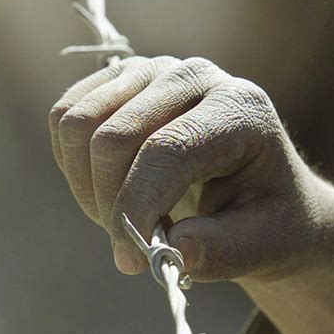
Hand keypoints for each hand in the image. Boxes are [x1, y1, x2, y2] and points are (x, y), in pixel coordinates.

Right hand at [49, 55, 317, 280]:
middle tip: (136, 246)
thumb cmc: (267, 218)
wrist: (260, 190)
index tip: (133, 261)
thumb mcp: (263, 245)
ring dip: (89, 187)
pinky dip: (77, 167)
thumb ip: (223, 252)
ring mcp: (152, 71)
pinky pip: (66, 120)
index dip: (137, 208)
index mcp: (239, 109)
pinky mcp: (120, 81)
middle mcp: (194, 76)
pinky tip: (114, 192)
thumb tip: (173, 251)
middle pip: (113, 137)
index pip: (167, 151)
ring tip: (129, 217)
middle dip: (111, 206)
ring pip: (78, 124)